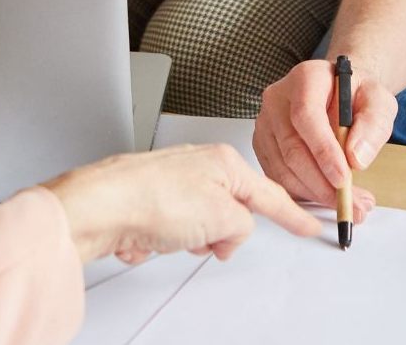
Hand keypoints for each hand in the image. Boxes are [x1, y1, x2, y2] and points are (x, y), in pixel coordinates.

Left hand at [43, 143, 321, 262]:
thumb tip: (230, 235)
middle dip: (218, 235)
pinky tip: (144, 238)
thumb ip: (242, 227)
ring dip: (185, 242)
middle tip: (202, 239)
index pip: (269, 193)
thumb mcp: (221, 217)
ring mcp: (171, 184)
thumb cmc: (150, 198)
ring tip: (166, 235)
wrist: (96, 207)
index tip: (309, 224)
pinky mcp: (148, 203)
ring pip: (198, 229)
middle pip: (230, 215)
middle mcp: (197, 167)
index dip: (292, 214)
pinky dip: (157, 242)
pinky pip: (168, 235)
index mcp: (222, 163)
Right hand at [252, 59, 389, 222]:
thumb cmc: (357, 95)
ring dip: (314, 194)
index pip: (306, 115)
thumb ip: (373, 125)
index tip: (344, 180)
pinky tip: (326, 197)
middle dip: (322, 183)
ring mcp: (266, 122)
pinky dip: (302, 194)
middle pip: (291, 147)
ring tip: (348, 205)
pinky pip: (278, 176)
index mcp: (306, 78)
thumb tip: (356, 158)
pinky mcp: (263, 144)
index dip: (323, 151)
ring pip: (282, 167)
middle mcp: (277, 98)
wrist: (339, 93)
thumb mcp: (379, 102)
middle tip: (352, 204)